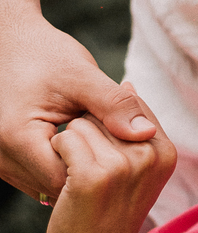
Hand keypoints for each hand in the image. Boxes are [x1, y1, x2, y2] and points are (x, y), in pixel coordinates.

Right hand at [0, 13, 158, 200]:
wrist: (12, 44)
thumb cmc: (45, 54)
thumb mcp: (81, 75)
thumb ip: (114, 105)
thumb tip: (147, 133)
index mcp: (17, 138)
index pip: (66, 179)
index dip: (100, 167)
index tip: (121, 146)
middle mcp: (3, 158)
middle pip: (59, 188)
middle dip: (92, 171)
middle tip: (116, 144)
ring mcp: (4, 163)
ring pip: (52, 186)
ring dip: (80, 170)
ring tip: (99, 140)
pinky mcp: (11, 161)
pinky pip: (46, 176)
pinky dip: (69, 164)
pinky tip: (86, 143)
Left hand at [44, 114, 175, 232]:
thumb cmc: (108, 214)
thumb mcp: (134, 167)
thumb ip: (132, 127)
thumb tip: (130, 83)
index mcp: (165, 150)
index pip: (129, 105)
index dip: (107, 128)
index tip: (110, 165)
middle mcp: (151, 154)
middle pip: (103, 111)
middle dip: (89, 136)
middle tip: (95, 180)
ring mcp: (125, 165)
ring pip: (81, 123)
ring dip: (70, 147)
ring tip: (81, 183)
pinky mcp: (94, 176)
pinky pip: (65, 140)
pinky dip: (58, 156)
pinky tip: (67, 184)